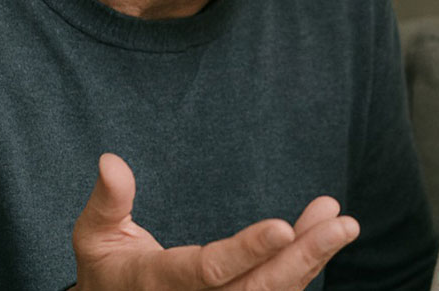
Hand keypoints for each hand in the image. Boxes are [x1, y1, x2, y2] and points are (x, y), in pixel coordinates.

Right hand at [72, 153, 358, 290]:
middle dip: (304, 258)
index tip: (285, 227)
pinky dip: (305, 266)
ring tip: (342, 222)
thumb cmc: (109, 270)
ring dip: (312, 259)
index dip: (248, 250)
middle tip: (343, 224)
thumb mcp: (95, 238)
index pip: (210, 270)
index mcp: (157, 284)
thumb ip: (108, 202)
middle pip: (258, 290)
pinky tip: (325, 233)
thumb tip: (111, 160)